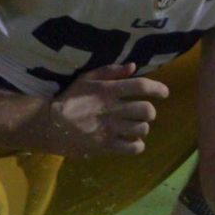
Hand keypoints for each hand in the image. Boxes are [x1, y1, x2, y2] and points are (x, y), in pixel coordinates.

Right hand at [42, 66, 168, 157]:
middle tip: (145, 112)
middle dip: (150, 111)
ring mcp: (109, 129)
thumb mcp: (87, 78)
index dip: (158, 89)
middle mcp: (112, 109)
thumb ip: (111, 71)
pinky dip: (138, 145)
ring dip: (143, 127)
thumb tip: (133, 67)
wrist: (50, 125)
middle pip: (146, 110)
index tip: (164, 93)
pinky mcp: (105, 146)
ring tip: (137, 126)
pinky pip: (132, 148)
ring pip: (141, 129)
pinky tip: (133, 141)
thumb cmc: (70, 98)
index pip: (141, 87)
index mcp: (108, 90)